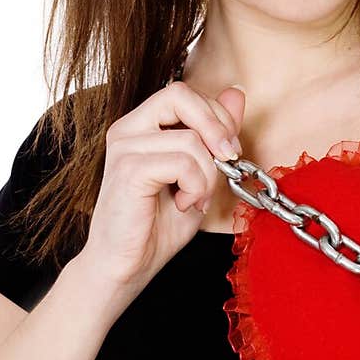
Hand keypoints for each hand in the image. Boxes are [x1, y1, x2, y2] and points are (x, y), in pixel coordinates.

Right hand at [77, 80, 245, 302]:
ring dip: (207, 175)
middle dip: (216, 128)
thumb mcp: (199, 172)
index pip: (184, 93)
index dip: (216, 116)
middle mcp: (127, 129)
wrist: (128, 266)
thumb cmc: (158, 225)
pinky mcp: (128, 169)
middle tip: (226, 161)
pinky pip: (182, 162)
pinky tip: (184, 204)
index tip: (228, 152)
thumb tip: (236, 92)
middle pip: (180, 95)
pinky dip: (195, 187)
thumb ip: (214, 132)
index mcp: (141, 126)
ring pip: (190, 139)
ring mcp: (124, 147)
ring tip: (194, 198)